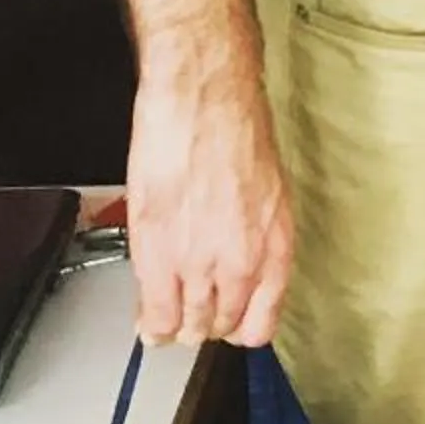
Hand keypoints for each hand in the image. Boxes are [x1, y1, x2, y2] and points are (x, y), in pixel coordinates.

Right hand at [126, 56, 293, 349]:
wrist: (204, 96)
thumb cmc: (236, 125)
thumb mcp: (266, 189)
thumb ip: (254, 234)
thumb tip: (238, 261)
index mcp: (276, 244)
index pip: (262, 322)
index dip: (239, 325)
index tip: (227, 322)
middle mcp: (244, 262)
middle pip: (220, 326)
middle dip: (205, 321)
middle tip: (192, 309)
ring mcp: (200, 264)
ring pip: (188, 327)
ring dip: (177, 323)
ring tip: (168, 313)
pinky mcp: (158, 255)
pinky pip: (155, 315)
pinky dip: (150, 323)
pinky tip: (148, 320)